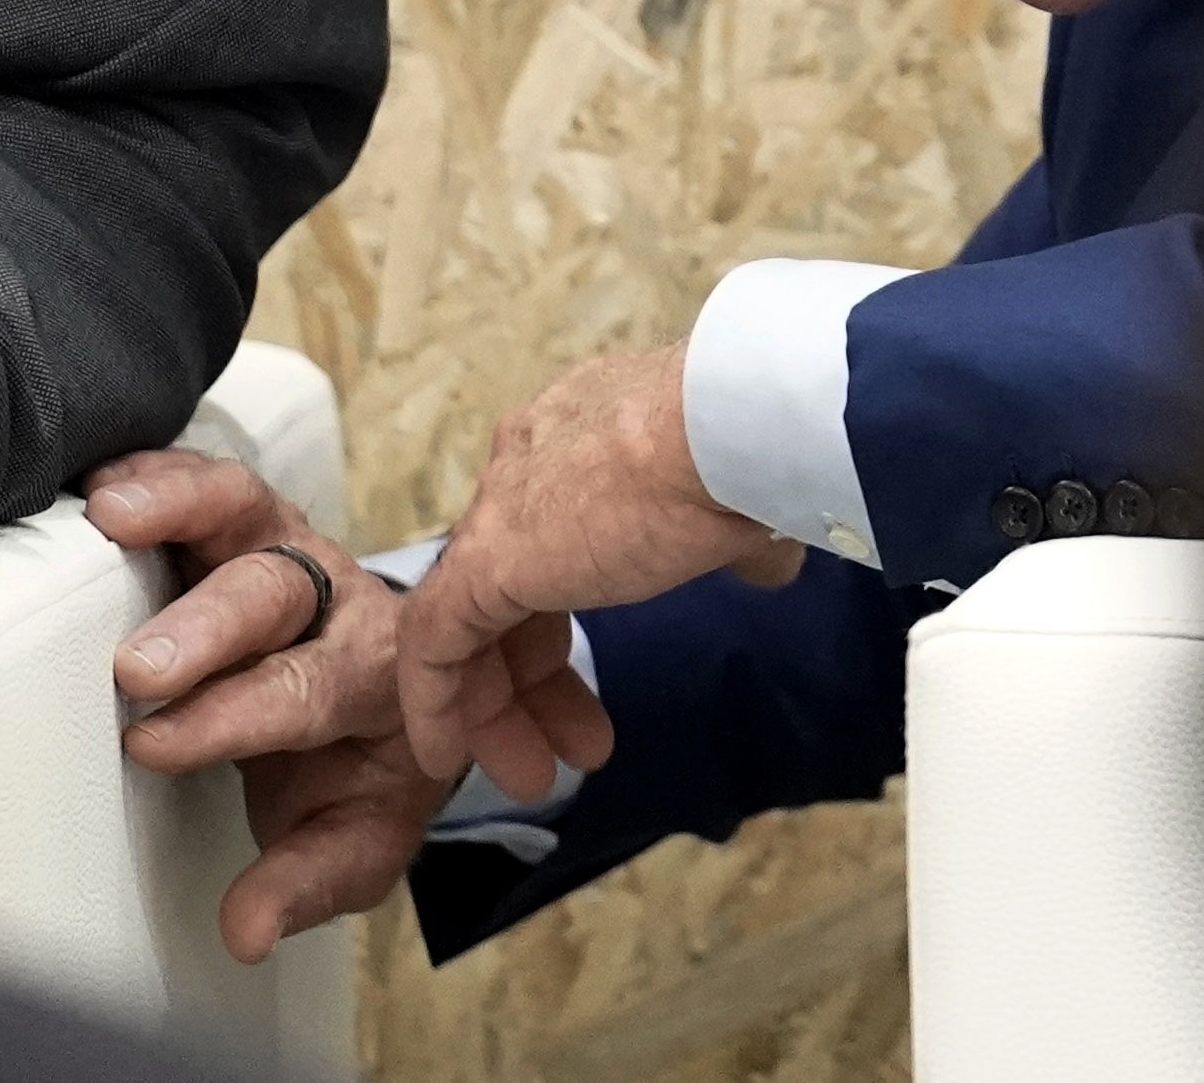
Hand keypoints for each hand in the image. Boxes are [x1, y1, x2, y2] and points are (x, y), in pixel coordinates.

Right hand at [88, 447, 470, 962]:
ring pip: (244, 507)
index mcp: (376, 679)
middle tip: (137, 664)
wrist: (392, 685)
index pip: (305, 691)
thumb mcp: (357, 837)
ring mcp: (291, 546)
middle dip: (206, 628)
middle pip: (273, 595)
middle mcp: (337, 601)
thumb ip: (307, 880)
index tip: (156, 743)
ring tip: (107, 513)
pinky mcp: (245, 517)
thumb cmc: (363, 763)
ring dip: (179, 504)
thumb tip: (246, 930)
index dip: (232, 717)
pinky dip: (157, 471)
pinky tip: (103, 479)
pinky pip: (207, 479)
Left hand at [395, 344, 800, 797]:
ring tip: (533, 775)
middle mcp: (529, 462)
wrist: (728, 427)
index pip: (553, 538)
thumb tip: (768, 556)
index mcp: (585, 439)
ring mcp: (502, 507)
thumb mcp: (748, 502)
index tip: (589, 681)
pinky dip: (438, 700)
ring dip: (494, 702)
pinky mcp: (485, 557)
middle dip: (534, 674)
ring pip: (469, 617)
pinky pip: (435, 640)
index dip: (563, 618)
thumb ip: (739, 537)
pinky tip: (450, 754)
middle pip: (509, 584)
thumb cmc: (749, 457)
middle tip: (574, 746)